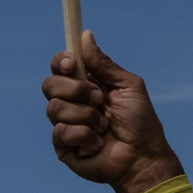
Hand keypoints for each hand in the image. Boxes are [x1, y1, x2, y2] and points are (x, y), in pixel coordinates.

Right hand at [44, 32, 184, 192]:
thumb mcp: (127, 86)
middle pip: (49, 84)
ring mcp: (66, 124)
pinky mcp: (63, 146)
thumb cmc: (140, 122)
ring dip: (86, 116)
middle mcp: (72, 103)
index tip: (72, 65)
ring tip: (105, 126)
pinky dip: (84, 136)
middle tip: (100, 100)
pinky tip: (98, 144)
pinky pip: (61, 132)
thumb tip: (85, 35)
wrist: (143, 157)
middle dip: (76, 91)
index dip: (61, 62)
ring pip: (54, 108)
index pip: (60, 67)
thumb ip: (104, 64)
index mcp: (86, 85)